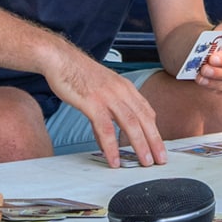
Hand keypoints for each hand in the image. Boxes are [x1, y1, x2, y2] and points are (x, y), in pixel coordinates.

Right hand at [54, 50, 167, 168]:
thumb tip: (105, 137)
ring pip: (130, 124)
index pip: (146, 111)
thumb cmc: (77, 74)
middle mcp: (121, 91)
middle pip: (144, 119)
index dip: (155, 130)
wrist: (60, 59)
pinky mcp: (92, 103)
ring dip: (140, 145)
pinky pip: (105, 129)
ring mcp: (108, 96)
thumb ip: (106, 113)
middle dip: (154, 142)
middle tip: (161, 160)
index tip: (159, 146)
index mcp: (125, 87)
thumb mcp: (99, 91)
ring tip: (145, 162)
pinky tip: (113, 159)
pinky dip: (111, 146)